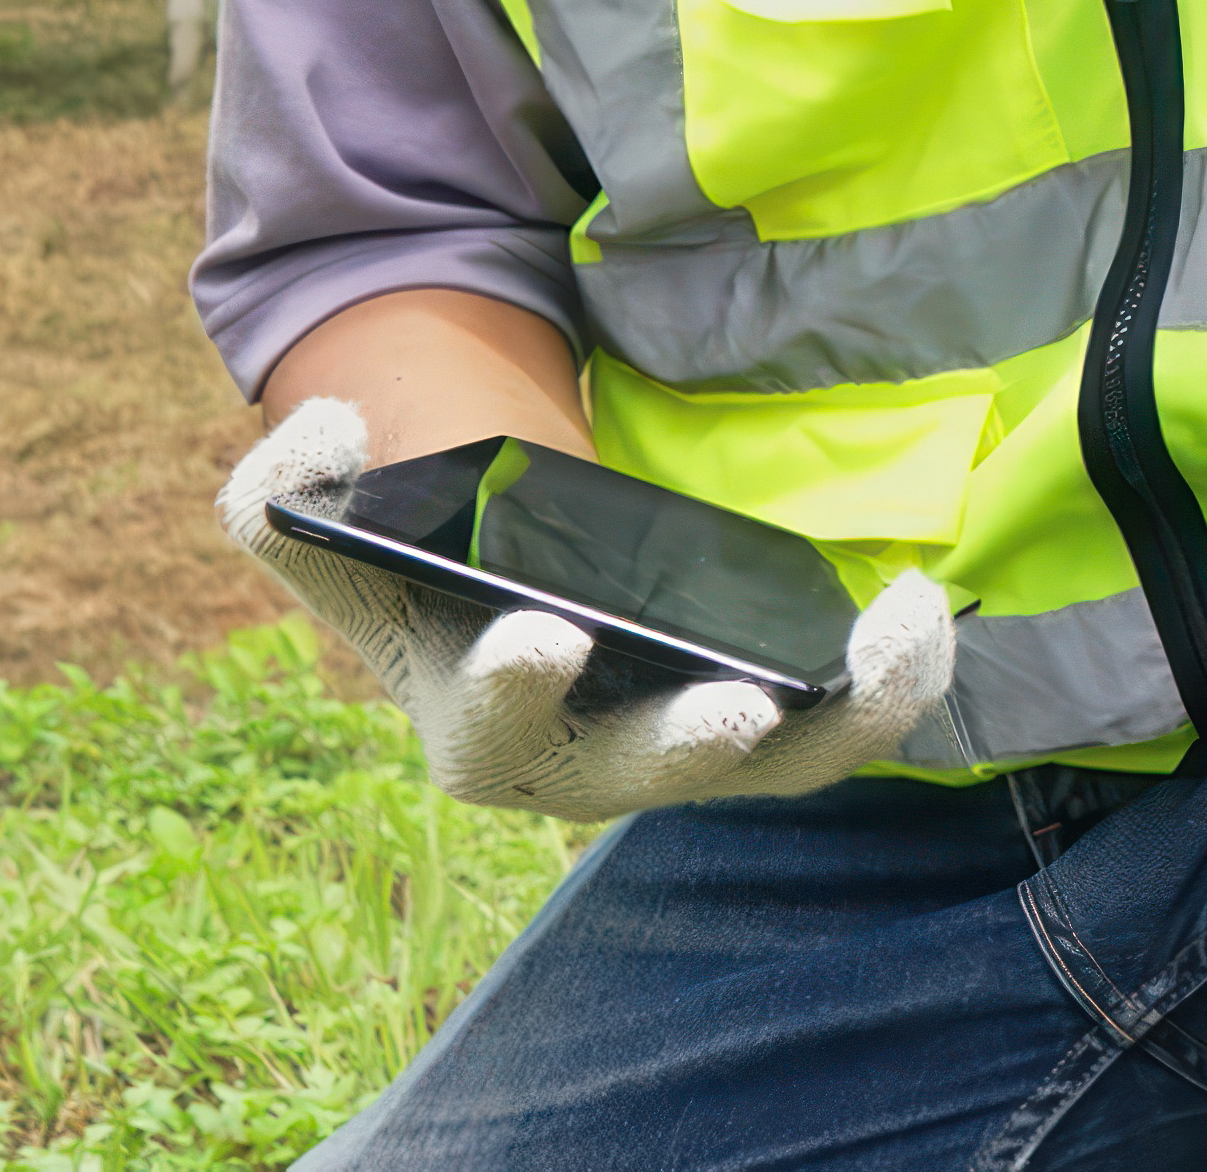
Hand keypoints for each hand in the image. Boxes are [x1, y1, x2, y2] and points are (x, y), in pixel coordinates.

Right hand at [217, 398, 958, 815]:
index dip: (513, 686)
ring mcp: (680, 754)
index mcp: (471, 723)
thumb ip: (285, 489)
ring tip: (892, 633)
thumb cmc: (415, 562)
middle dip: (686, 742)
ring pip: (774, 766)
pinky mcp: (760, 733)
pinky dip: (886, 686)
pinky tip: (922, 612)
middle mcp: (583, 766)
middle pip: (643, 769)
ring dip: (839, 717)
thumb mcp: (326, 528)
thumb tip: (330, 436)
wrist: (497, 588)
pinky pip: (835, 731)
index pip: (491, 727)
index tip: (543, 632)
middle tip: (736, 707)